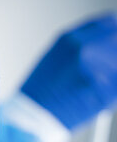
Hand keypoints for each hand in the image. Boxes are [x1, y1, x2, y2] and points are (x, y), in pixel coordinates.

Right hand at [22, 13, 116, 129]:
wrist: (33, 117)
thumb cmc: (42, 91)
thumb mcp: (56, 57)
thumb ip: (83, 46)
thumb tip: (107, 43)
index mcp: (69, 39)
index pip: (109, 23)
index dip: (113, 34)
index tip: (114, 41)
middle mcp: (84, 48)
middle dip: (114, 54)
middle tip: (105, 67)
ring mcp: (97, 68)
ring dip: (112, 73)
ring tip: (96, 84)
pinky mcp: (107, 89)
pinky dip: (113, 89)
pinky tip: (97, 95)